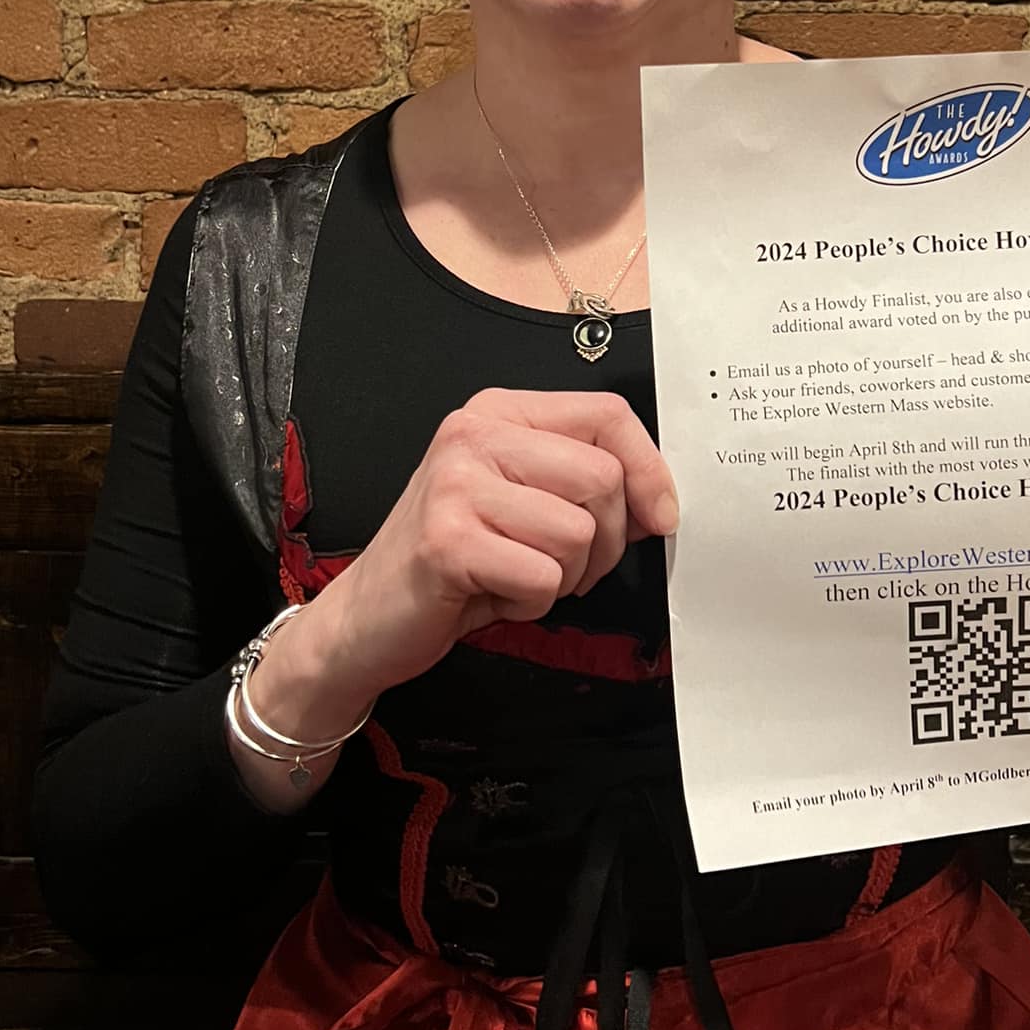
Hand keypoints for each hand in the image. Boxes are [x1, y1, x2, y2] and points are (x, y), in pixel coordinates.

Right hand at [274, 389, 678, 720]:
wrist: (368, 616)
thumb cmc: (456, 560)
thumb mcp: (524, 502)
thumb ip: (585, 486)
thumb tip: (660, 500)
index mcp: (499, 413)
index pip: (606, 413)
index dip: (650, 468)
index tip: (661, 515)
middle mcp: (473, 435)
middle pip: (602, 477)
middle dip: (606, 540)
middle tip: (566, 565)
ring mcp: (455, 485)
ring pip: (578, 532)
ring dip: (565, 576)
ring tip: (519, 576)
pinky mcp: (447, 541)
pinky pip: (541, 577)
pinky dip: (532, 603)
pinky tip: (493, 594)